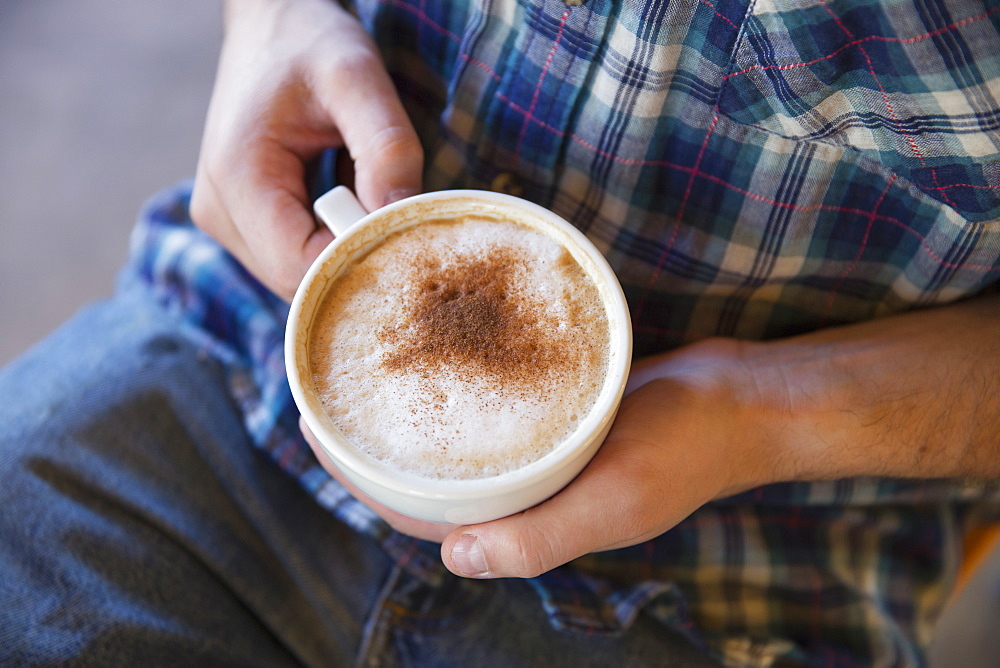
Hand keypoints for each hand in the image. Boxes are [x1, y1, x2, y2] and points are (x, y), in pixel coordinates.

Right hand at [190, 0, 422, 299]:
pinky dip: (333, 244)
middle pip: (298, 282)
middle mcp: (219, 213)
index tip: (406, 239)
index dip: (358, 266)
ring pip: (299, 277)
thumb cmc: (309, 41)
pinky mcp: (244, 224)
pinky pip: (297, 258)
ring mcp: (227, 223)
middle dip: (356, 263)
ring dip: (346, 253)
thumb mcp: (357, 77)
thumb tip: (405, 218)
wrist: (274, 23)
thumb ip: (385, 147)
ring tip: (372, 202)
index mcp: (236, 179)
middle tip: (401, 222)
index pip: (300, 268)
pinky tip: (353, 206)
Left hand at [301, 338, 788, 574]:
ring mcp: (539, 459)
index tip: (315, 427)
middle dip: (371, 445)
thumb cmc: (685, 448)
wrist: (739, 402)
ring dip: (407, 417)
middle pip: (427, 480)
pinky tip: (434, 356)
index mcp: (530, 526)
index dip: (361, 481)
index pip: (422, 516)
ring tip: (365, 369)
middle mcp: (526, 496)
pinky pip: (487, 414)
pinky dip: (454, 394)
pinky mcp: (554, 422)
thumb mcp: (618, 497)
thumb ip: (540, 537)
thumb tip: (454, 560)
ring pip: (453, 447)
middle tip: (326, 388)